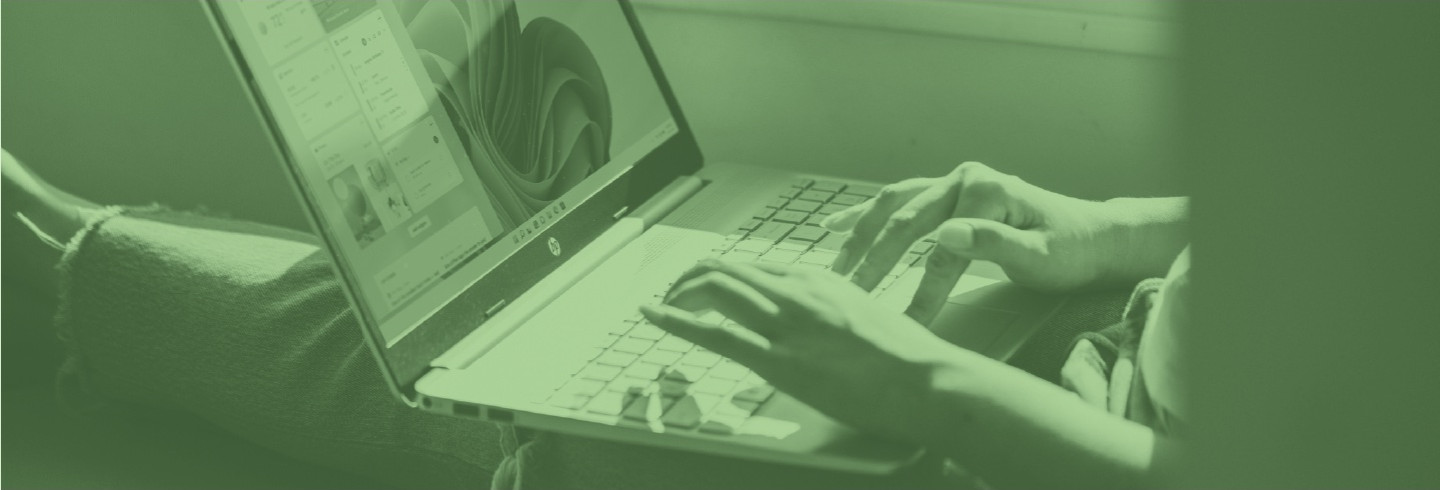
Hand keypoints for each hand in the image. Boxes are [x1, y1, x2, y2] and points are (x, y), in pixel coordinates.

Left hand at [640, 260, 955, 442]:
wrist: (927, 378)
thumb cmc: (906, 357)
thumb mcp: (865, 316)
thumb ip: (831, 313)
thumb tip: (813, 325)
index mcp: (818, 278)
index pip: (753, 266)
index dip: (719, 275)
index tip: (703, 286)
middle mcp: (797, 291)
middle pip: (725, 269)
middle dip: (689, 280)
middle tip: (671, 295)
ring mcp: (786, 323)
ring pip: (714, 288)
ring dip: (679, 294)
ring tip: (661, 304)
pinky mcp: (780, 359)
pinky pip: (715, 332)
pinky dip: (675, 319)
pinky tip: (655, 314)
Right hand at [822, 161, 1120, 323]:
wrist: (1092, 236)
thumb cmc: (1070, 251)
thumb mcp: (1042, 256)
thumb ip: (994, 244)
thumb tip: (946, 236)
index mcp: (987, 192)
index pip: (941, 249)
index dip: (920, 290)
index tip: (901, 324)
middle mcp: (965, 179)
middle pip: (906, 222)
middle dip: (875, 263)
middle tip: (851, 298)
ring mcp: (953, 182)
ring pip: (892, 206)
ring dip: (860, 236)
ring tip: (836, 270)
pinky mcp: (947, 192)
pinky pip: (897, 199)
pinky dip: (864, 213)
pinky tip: (833, 225)